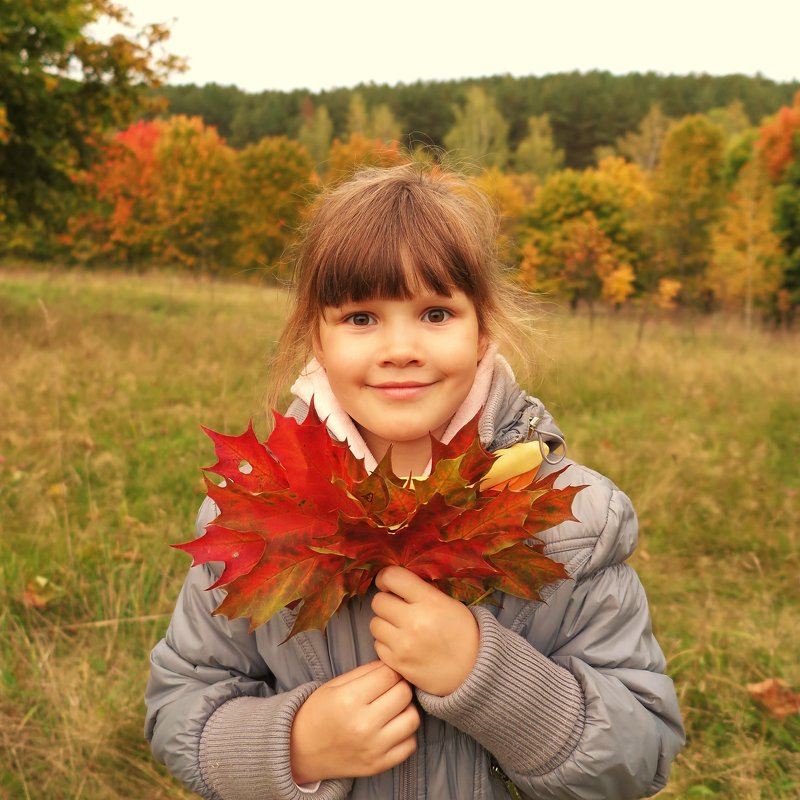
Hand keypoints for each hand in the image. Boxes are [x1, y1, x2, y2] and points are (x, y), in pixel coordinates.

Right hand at [290, 661, 419, 783]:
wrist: (300, 751)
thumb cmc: (318, 712)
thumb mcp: (335, 685)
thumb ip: (366, 672)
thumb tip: (393, 664)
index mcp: (349, 700)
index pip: (389, 675)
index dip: (391, 670)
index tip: (386, 673)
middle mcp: (363, 725)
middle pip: (404, 694)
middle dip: (400, 686)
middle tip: (390, 688)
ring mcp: (373, 748)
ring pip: (412, 718)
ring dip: (406, 709)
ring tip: (393, 707)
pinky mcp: (379, 765)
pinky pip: (410, 744)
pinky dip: (406, 733)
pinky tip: (392, 727)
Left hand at [370, 566, 479, 695]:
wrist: (472, 672)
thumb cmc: (462, 633)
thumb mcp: (449, 603)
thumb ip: (422, 591)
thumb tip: (395, 583)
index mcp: (430, 602)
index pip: (393, 577)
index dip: (386, 578)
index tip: (388, 583)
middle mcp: (414, 622)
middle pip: (378, 601)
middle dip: (386, 602)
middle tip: (397, 607)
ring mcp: (404, 645)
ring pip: (374, 623)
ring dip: (384, 623)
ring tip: (400, 627)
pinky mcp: (398, 664)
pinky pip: (377, 645)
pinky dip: (386, 643)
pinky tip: (401, 643)